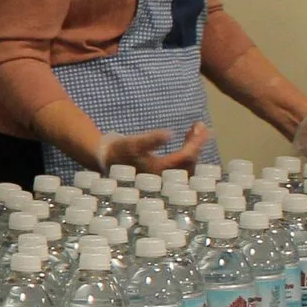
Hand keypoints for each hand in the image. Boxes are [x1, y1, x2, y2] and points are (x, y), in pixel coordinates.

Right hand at [95, 122, 209, 175]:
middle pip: (190, 165)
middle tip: (201, 128)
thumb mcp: (132, 143)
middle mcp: (164, 179)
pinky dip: (188, 154)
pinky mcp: (162, 174)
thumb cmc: (119, 150)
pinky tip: (188, 143)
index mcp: (159, 172)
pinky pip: (182, 167)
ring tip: (196, 132)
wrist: (105, 158)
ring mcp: (164, 178)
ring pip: (187, 166)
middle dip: (197, 145)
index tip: (201, 126)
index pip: (185, 157)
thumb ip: (150, 140)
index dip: (195, 142)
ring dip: (194, 149)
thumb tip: (170, 134)